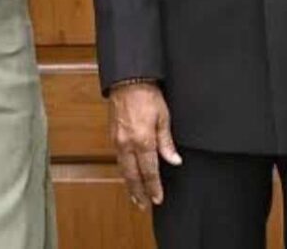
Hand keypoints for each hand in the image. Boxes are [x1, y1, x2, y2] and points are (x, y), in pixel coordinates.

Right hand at [108, 82, 181, 209]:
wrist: (128, 80)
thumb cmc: (147, 95)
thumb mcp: (164, 117)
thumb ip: (167, 142)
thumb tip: (174, 160)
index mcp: (143, 140)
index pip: (149, 171)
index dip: (154, 187)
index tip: (157, 198)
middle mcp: (128, 144)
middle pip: (133, 175)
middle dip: (139, 192)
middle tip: (143, 205)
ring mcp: (118, 140)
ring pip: (123, 169)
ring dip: (129, 184)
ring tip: (135, 196)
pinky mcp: (112, 135)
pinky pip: (118, 158)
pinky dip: (123, 170)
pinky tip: (127, 174)